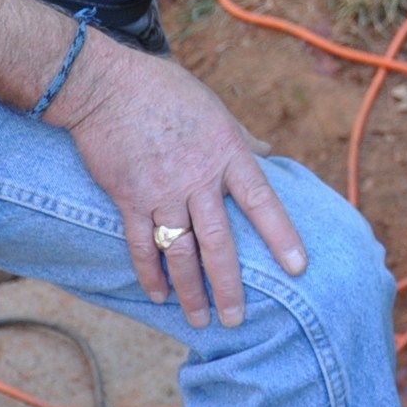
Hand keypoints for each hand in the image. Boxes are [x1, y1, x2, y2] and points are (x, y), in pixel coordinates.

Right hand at [49, 33, 305, 328]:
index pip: (263, 201)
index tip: (298, 267)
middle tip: (238, 319)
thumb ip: (243, 139)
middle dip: (229, 285)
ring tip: (200, 319)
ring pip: (181, 252)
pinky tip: (158, 294)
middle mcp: (198, 179)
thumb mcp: (217, 110)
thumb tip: (269, 152)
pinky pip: (141, 245)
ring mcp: (161, 192)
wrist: (108, 87)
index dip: (281, 235)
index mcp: (228, 154)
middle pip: (219, 241)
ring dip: (190, 291)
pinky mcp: (129, 198)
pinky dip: (149, 273)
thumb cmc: (168, 92)